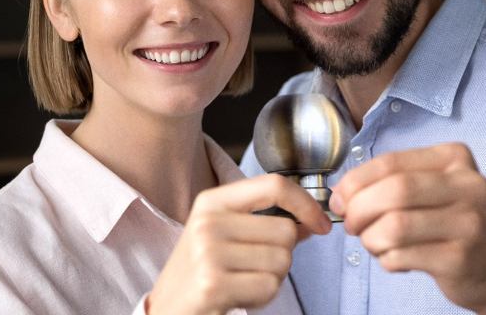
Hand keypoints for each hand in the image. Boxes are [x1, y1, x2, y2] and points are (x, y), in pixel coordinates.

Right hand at [147, 174, 330, 314]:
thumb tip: (310, 220)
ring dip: (271, 279)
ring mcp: (208, 252)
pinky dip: (261, 297)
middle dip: (282, 256)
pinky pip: (268, 286)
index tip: (320, 223)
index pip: (274, 184)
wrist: (165, 312)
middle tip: (252, 269)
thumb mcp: (222, 236)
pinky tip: (237, 297)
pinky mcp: (213, 284)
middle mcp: (208, 222)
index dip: (306, 203)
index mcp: (211, 202)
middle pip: (285, 230)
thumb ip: (264, 224)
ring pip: (282, 260)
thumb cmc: (198, 275)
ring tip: (241, 283)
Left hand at [330, 143, 485, 311]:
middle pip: (395, 191)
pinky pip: (402, 256)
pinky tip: (396, 259)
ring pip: (395, 226)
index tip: (339, 200)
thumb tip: (340, 194)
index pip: (391, 163)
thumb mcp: (429, 189)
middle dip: (359, 210)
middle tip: (351, 225)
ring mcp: (469, 223)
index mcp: (454, 158)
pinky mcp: (461, 258)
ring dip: (371, 239)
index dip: (355, 182)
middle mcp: (468, 185)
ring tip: (374, 244)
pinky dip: (386, 260)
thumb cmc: (451, 222)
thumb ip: (388, 183)